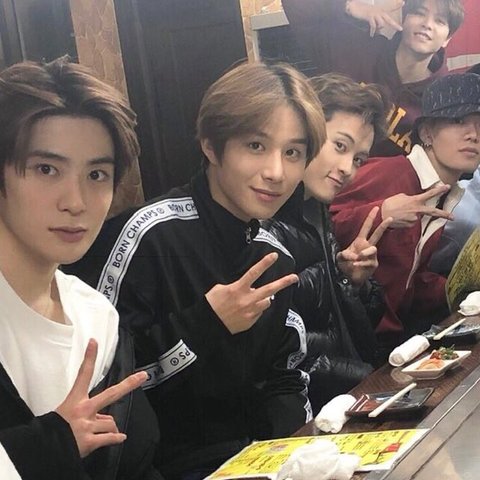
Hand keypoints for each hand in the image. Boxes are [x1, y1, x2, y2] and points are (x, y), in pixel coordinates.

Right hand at [56, 339, 146, 457]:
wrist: (42, 450)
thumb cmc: (52, 431)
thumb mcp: (64, 414)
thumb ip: (86, 413)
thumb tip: (103, 418)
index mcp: (75, 400)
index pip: (83, 374)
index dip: (89, 357)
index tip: (94, 342)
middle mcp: (83, 410)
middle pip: (111, 393)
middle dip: (129, 384)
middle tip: (142, 376)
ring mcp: (87, 425)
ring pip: (111, 423)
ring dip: (108, 429)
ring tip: (96, 434)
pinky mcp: (89, 441)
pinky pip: (110, 438)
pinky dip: (116, 439)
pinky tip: (120, 438)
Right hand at [205, 252, 297, 333]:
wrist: (208, 324)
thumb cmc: (212, 303)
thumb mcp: (220, 288)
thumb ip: (237, 286)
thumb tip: (249, 287)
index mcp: (238, 288)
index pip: (254, 273)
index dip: (265, 263)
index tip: (275, 255)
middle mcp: (247, 300)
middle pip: (269, 289)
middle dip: (283, 282)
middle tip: (295, 277)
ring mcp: (250, 312)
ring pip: (266, 301)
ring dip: (263, 299)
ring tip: (252, 300)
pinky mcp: (250, 322)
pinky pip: (259, 312)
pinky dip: (256, 309)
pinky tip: (245, 311)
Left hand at [337, 206, 391, 285]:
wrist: (349, 278)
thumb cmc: (346, 265)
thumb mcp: (340, 257)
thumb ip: (343, 254)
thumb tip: (353, 254)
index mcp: (360, 241)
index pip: (366, 227)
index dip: (370, 218)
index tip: (375, 208)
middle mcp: (367, 246)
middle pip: (377, 234)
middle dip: (383, 226)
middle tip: (390, 218)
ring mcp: (371, 255)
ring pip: (373, 249)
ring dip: (365, 252)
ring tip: (357, 257)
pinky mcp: (373, 264)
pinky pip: (369, 261)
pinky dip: (360, 263)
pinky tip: (355, 264)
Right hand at [346, 0, 403, 36]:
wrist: (354, 7)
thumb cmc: (361, 11)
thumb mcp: (370, 15)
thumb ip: (375, 21)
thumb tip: (378, 29)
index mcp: (380, 10)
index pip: (391, 7)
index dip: (397, 5)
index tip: (403, 3)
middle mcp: (379, 11)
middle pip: (389, 19)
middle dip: (395, 25)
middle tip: (400, 29)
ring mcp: (375, 13)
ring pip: (381, 24)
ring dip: (378, 30)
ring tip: (373, 34)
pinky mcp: (370, 16)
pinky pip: (374, 25)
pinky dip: (372, 31)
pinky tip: (371, 35)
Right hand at [381, 185, 452, 228]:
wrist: (381, 216)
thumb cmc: (389, 204)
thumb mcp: (400, 197)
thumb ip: (410, 198)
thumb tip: (414, 202)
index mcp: (415, 201)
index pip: (430, 194)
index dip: (439, 190)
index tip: (448, 187)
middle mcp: (417, 211)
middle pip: (433, 212)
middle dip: (444, 214)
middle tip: (453, 217)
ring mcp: (414, 219)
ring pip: (417, 216)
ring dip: (411, 215)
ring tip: (400, 213)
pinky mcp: (410, 226)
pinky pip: (411, 222)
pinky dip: (407, 219)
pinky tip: (400, 218)